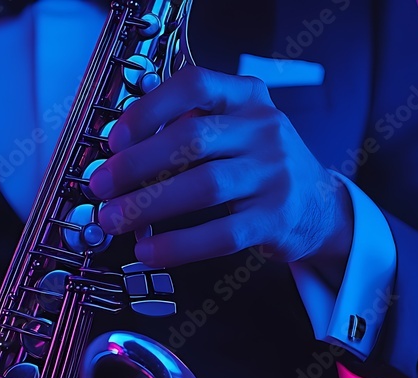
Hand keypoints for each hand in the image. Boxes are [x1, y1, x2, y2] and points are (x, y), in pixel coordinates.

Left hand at [89, 66, 352, 277]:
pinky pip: (220, 234)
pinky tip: (149, 251)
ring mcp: (274, 175)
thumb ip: (187, 130)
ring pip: (203, 187)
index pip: (194, 86)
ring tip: (114, 219)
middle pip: (190, 140)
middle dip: (135, 165)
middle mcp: (264, 130)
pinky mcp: (276, 219)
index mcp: (246, 98)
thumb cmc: (258, 167)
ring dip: (148, 206)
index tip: (114, 138)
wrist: (317, 205)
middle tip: (100, 186)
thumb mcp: (234, 130)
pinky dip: (178, 245)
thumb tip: (119, 156)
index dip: (148, 110)